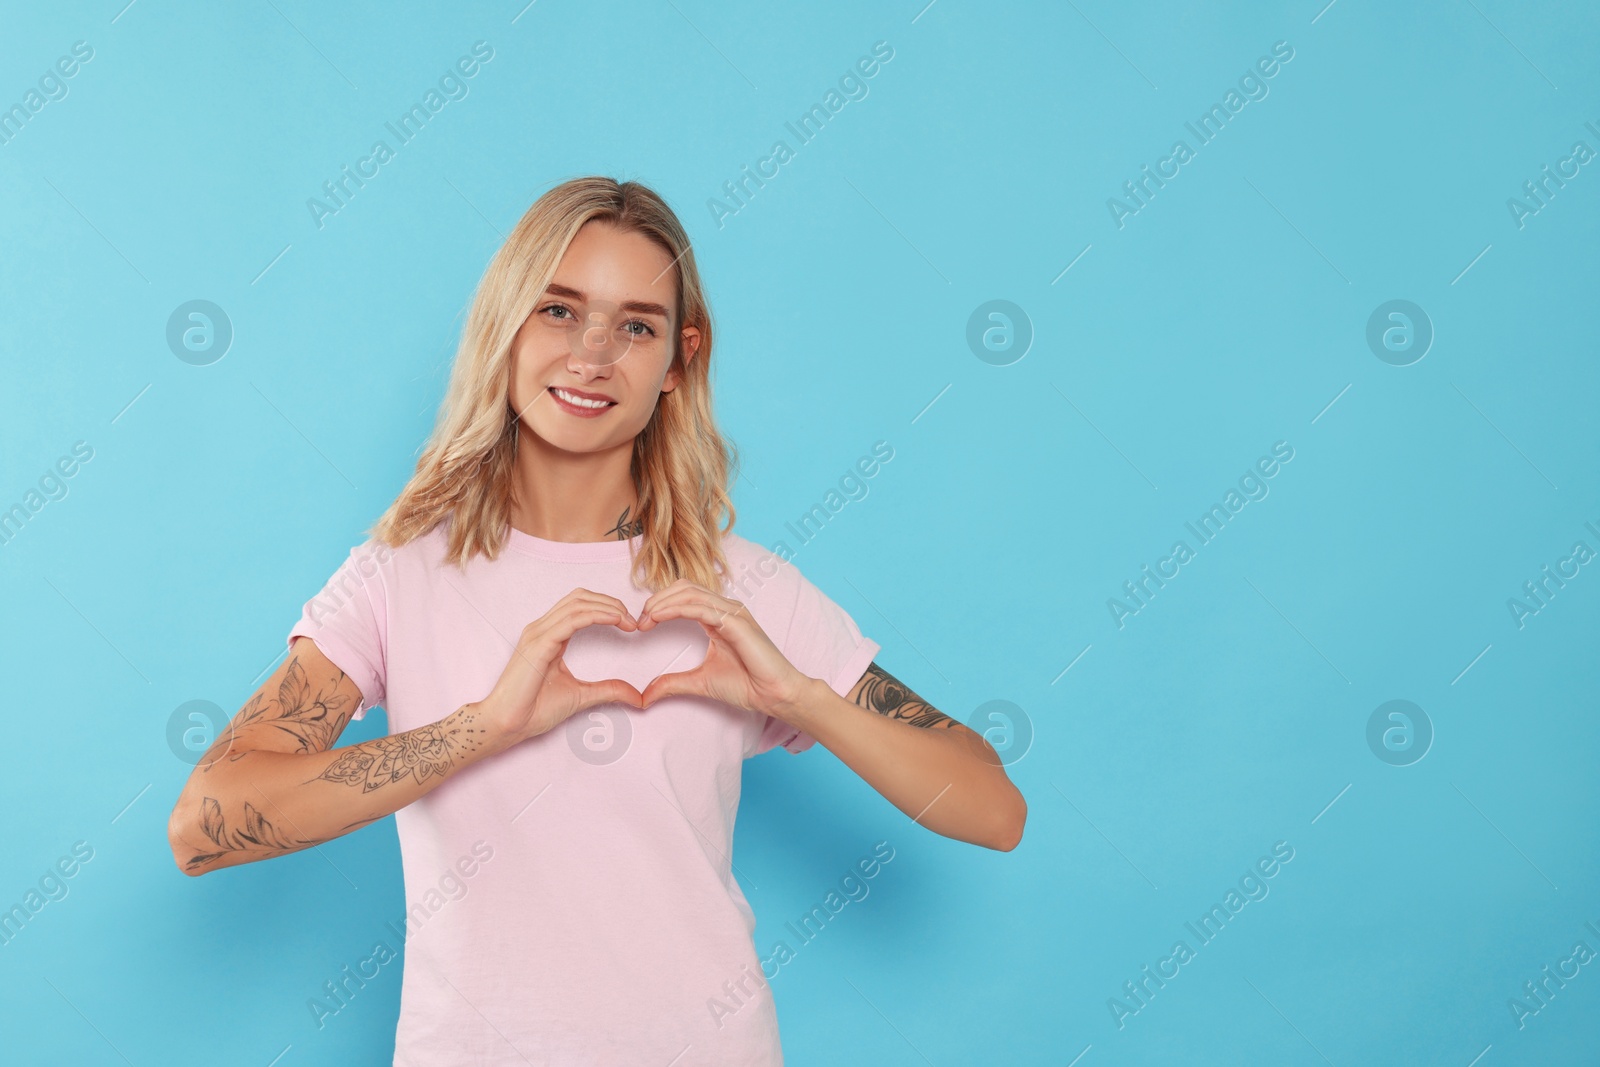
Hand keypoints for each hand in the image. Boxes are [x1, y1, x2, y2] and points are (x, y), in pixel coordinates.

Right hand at [476, 588, 644, 747]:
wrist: (506, 724)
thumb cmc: (533, 710)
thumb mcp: (580, 696)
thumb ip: (607, 690)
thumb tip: (635, 695)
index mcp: (548, 635)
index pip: (579, 606)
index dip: (607, 607)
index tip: (630, 623)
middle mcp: (541, 629)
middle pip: (580, 598)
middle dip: (610, 602)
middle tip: (632, 619)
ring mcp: (538, 634)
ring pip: (577, 603)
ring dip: (607, 607)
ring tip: (627, 620)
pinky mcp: (538, 644)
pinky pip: (571, 620)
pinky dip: (596, 615)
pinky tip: (614, 620)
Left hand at [635, 579, 811, 717]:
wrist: (774, 695)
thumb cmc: (747, 685)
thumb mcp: (700, 682)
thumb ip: (672, 683)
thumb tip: (645, 695)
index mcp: (719, 617)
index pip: (684, 596)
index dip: (659, 605)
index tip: (641, 625)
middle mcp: (726, 609)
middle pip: (684, 588)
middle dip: (657, 600)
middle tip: (640, 621)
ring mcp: (733, 613)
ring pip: (690, 593)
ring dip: (662, 603)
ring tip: (645, 619)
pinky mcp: (736, 622)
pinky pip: (701, 608)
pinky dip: (676, 609)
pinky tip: (659, 618)